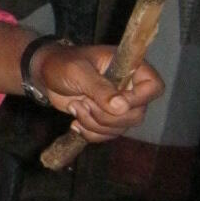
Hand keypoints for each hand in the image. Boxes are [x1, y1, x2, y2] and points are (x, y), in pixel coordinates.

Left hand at [35, 43, 162, 142]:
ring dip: (94, 124)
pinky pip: (108, 135)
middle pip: (137, 114)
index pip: (153, 87)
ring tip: (75, 107)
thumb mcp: (78, 72)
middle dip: (106, 116)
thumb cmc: (62, 64)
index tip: (113, 102)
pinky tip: (75, 121)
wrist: (46, 75)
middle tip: (84, 102)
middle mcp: (129, 87)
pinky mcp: (106, 118)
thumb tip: (121, 107)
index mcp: (129, 67)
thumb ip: (100, 88)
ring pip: (121, 128)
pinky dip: (91, 133)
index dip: (138, 99)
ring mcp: (119, 105)